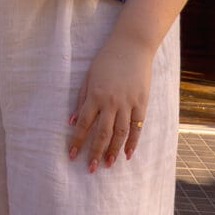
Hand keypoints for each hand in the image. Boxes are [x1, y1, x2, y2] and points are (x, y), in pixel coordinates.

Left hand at [67, 34, 155, 170]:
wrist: (132, 46)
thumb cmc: (106, 60)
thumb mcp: (89, 76)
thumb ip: (81, 99)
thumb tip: (72, 121)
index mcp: (95, 95)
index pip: (84, 124)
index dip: (77, 141)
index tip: (72, 155)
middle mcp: (111, 102)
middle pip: (102, 133)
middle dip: (95, 152)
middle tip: (90, 169)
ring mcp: (128, 103)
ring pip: (120, 133)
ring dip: (113, 151)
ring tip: (108, 165)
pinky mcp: (141, 103)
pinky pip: (137, 127)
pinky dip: (133, 142)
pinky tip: (128, 154)